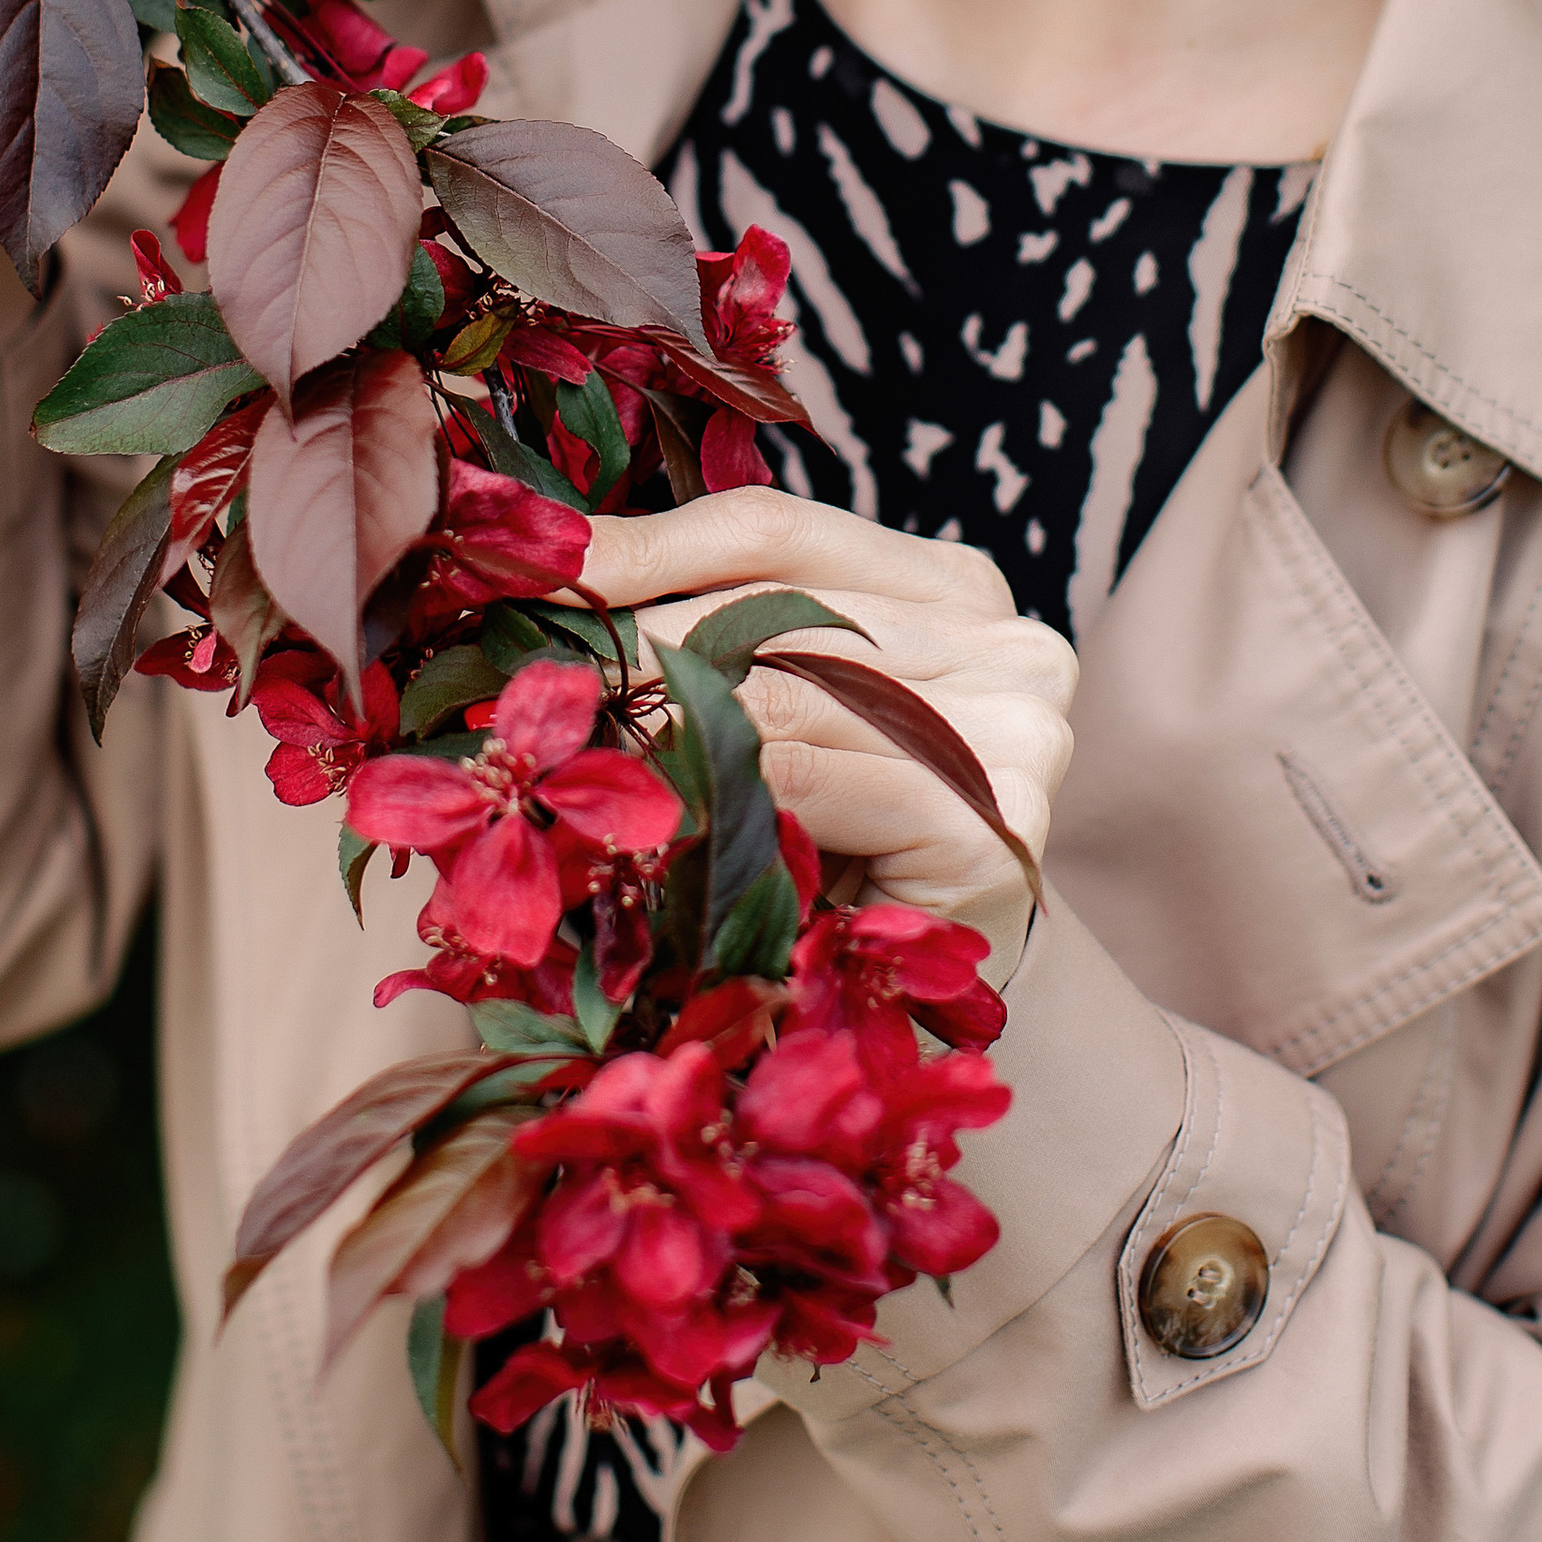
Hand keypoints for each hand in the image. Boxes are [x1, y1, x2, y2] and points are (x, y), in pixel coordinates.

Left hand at [574, 489, 1073, 985]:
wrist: (925, 1009)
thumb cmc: (837, 851)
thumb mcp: (789, 718)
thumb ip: (729, 640)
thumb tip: (562, 570)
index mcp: (954, 589)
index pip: (778, 532)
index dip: (649, 543)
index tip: (538, 563)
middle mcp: (1008, 642)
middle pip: (777, 607)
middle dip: (635, 635)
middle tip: (523, 652)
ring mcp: (1017, 730)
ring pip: (786, 691)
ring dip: (656, 710)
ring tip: (563, 721)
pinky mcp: (990, 824)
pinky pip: (808, 780)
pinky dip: (713, 787)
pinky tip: (639, 796)